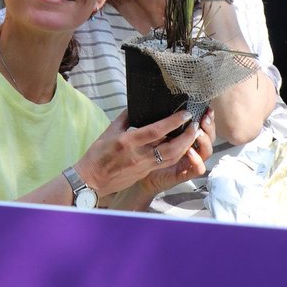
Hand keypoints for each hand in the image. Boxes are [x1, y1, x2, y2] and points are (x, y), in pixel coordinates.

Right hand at [76, 108, 203, 196]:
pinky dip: (175, 154)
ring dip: (185, 146)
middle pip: (171, 148)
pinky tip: (180, 146)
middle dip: (187, 136)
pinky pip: (165, 163)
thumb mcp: (109, 131)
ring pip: (172, 158)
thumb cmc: (98, 154)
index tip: (185, 114)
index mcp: (128, 141)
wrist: (91, 180)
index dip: (173, 122)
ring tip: (192, 135)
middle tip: (195, 125)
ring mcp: (143, 167)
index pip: (156, 131)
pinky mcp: (145, 174)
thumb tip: (137, 106)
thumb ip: (125, 118)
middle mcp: (138, 155)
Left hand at [139, 106, 214, 194]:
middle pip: (209, 138)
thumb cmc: (142, 150)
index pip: (203, 127)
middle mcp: (190, 149)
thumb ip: (157, 119)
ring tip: (198, 132)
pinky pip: (197, 169)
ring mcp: (188, 162)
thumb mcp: (151, 131)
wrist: (135, 174)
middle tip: (204, 118)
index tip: (206, 109)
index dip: (207, 119)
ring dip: (205, 141)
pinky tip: (190, 151)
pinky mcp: (184, 174)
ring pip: (206, 152)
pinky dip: (197, 161)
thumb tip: (159, 101)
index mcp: (184, 137)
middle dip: (210, 127)